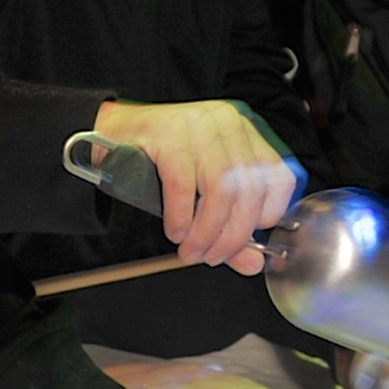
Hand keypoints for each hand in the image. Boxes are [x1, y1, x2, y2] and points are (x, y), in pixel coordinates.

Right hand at [93, 98, 298, 275]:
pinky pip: (183, 185)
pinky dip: (182, 216)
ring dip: (207, 231)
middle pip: (249, 189)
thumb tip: (254, 264)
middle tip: (213, 257)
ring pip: (220, 190)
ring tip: (192, 251)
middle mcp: (226, 124)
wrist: (110, 133)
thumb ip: (230, 229)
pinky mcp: (168, 136)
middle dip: (232, 235)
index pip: (279, 177)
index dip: (269, 215)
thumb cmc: (159, 163)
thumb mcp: (201, 192)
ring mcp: (198, 126)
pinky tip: (176, 231)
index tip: (249, 240)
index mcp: (243, 133)